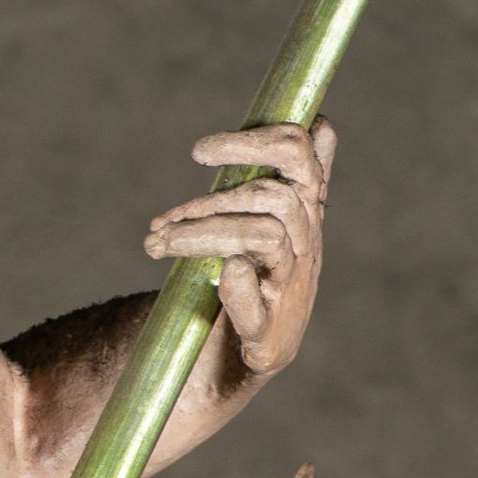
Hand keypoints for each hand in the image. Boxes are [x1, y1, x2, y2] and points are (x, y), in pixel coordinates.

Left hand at [143, 124, 333, 378]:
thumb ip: (292, 178)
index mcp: (304, 210)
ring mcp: (291, 283)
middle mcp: (304, 241)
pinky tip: (217, 278)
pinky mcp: (271, 327)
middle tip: (161, 218)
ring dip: (201, 233)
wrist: (248, 356)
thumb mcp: (279, 222)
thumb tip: (321, 122)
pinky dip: (237, 286)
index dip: (256, 141)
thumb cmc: (262, 278)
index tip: (197, 154)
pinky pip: (256, 294)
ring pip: (262, 234)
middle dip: (211, 198)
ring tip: (156, 244)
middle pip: (274, 195)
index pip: (298, 152)